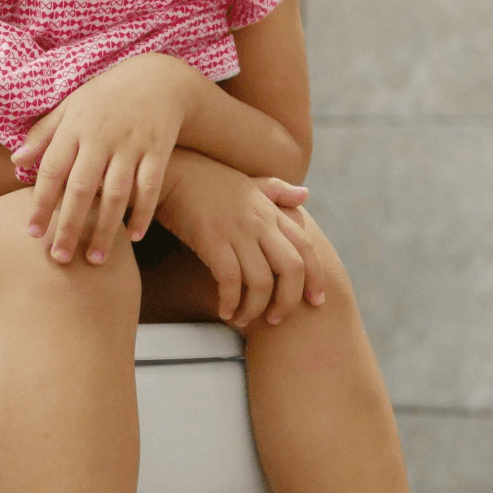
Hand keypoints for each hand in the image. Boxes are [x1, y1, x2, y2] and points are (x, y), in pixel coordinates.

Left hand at [13, 53, 197, 265]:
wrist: (158, 76)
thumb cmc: (106, 95)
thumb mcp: (71, 105)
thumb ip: (43, 134)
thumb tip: (15, 161)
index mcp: (76, 126)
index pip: (52, 170)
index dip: (41, 203)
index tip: (33, 233)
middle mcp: (102, 137)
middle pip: (81, 189)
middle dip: (69, 226)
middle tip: (59, 259)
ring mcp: (132, 144)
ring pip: (116, 194)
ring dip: (105, 229)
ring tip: (94, 259)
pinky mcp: (158, 149)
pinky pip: (150, 188)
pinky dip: (142, 213)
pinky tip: (134, 236)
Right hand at [157, 152, 324, 329]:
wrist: (176, 172)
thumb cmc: (212, 181)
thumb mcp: (250, 182)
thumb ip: (279, 191)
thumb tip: (305, 194)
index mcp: (272, 211)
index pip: (306, 248)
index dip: (316, 277)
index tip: (316, 301)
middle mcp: (260, 222)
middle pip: (291, 269)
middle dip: (288, 301)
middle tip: (277, 319)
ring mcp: (237, 231)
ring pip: (261, 281)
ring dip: (255, 308)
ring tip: (244, 319)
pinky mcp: (212, 240)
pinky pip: (229, 280)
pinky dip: (230, 301)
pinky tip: (225, 311)